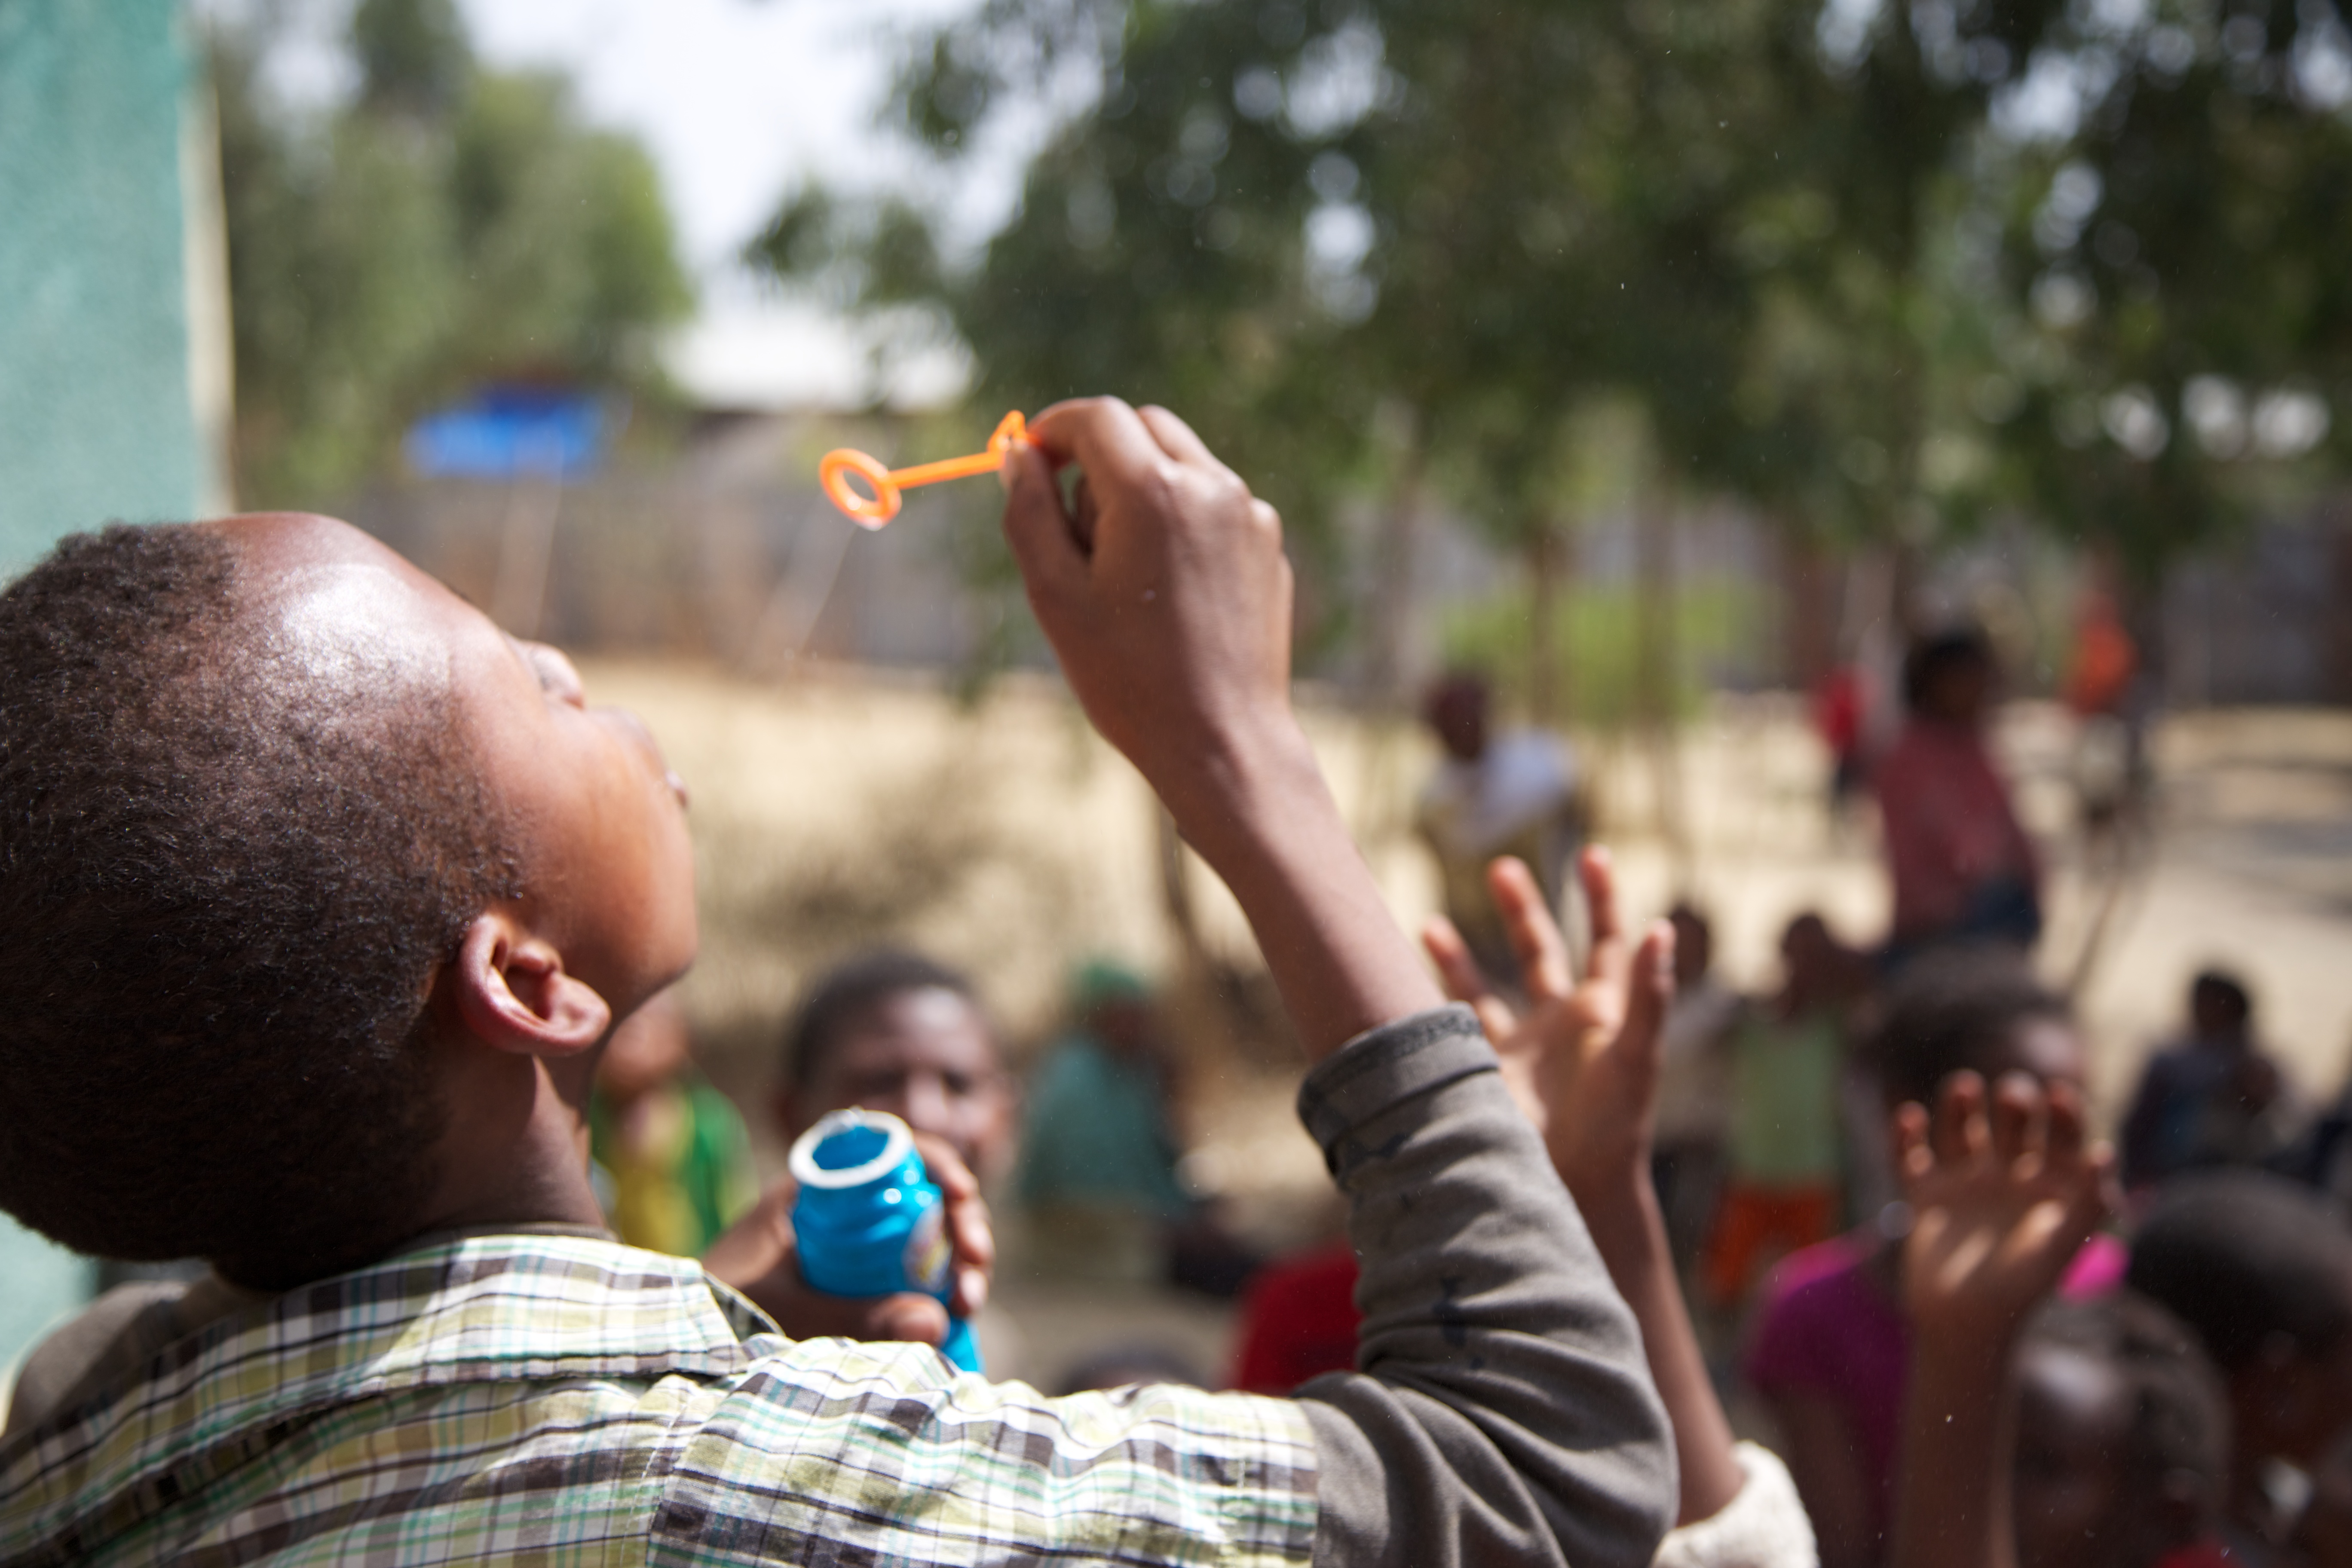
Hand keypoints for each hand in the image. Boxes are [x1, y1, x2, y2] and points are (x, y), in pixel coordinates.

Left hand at [701, 1130, 993, 1347]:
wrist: (675, 1339)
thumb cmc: (715, 1310)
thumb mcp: (783, 1309)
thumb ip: (852, 1318)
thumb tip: (938, 1322)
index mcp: (815, 1188)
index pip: (891, 1148)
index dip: (937, 1163)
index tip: (961, 1197)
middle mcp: (841, 1207)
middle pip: (921, 1194)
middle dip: (960, 1225)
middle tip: (976, 1267)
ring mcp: (853, 1244)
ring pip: (924, 1235)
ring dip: (957, 1262)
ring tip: (968, 1303)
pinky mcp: (859, 1281)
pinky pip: (910, 1272)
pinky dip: (937, 1288)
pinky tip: (955, 1317)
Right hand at [1000, 399, 1299, 813]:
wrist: (1221, 741)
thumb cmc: (1128, 677)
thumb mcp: (1055, 594)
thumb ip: (1029, 511)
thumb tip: (1017, 455)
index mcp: (1155, 491)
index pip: (1097, 416)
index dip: (1054, 428)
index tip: (1030, 460)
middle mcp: (1212, 487)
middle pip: (1144, 427)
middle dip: (1100, 453)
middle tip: (1073, 524)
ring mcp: (1250, 514)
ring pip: (1182, 461)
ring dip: (1142, 486)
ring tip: (1121, 569)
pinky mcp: (1268, 544)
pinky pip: (1213, 504)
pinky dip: (1180, 519)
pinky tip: (1165, 590)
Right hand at [1421, 848, 1674, 1200]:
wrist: (1577, 1187)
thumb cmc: (1617, 1125)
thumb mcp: (1637, 1056)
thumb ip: (1649, 994)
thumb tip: (1662, 928)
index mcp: (1601, 1011)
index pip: (1604, 940)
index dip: (1602, 897)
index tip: (1594, 855)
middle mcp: (1561, 1023)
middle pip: (1539, 950)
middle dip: (1522, 909)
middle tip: (1501, 868)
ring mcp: (1522, 1048)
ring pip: (1484, 988)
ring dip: (1458, 956)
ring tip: (1428, 925)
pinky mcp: (1489, 1074)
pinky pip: (1454, 1029)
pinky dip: (1432, 1004)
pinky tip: (1405, 983)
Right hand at [1895, 1072, 2113, 1350]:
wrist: (1964, 1328)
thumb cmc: (2020, 1292)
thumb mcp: (2061, 1248)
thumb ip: (2088, 1204)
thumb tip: (2104, 1152)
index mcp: (2051, 1191)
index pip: (2063, 1139)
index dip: (2065, 1115)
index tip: (2059, 1094)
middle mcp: (2010, 1181)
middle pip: (2014, 1126)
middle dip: (2014, 1104)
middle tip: (2012, 1096)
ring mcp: (1967, 1186)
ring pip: (1963, 1131)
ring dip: (1961, 1105)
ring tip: (1964, 1086)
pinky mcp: (1927, 1197)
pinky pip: (1913, 1156)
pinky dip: (1906, 1136)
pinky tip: (1910, 1116)